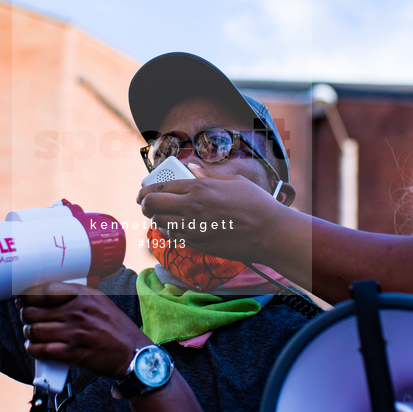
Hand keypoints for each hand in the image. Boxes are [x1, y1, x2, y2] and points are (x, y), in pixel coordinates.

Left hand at [17, 282, 151, 378]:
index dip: (27, 295)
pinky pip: (42, 350)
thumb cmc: (115, 328)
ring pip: (35, 330)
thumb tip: (50, 294)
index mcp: (84, 295)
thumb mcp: (100, 302)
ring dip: (29, 333)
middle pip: (34, 311)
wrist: (132, 353)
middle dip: (26, 315)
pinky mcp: (73, 353)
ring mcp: (75, 333)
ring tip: (32, 334)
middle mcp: (77, 311)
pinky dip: (33, 349)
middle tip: (27, 318)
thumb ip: (78, 296)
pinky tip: (34, 348)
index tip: (23, 298)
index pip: (45, 290)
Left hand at [136, 164, 285, 263]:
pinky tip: (175, 228)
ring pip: (159, 223)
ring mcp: (193, 228)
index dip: (147, 189)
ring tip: (161, 215)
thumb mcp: (233, 181)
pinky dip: (169, 232)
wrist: (269, 232)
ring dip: (157, 218)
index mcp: (199, 188)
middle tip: (146, 204)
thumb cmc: (255, 203)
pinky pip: (173, 238)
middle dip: (145, 203)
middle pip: (152, 204)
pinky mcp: (198, 244)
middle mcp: (191, 208)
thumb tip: (191, 167)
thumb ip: (207, 175)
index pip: (161, 186)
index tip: (143, 192)